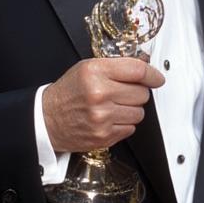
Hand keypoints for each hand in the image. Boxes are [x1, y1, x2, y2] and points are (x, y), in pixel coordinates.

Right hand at [42, 57, 164, 153]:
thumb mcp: (87, 68)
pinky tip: (109, 118)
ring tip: (113, 106)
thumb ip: (117, 66)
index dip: (152, 75)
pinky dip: (124, 124)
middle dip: (136, 92)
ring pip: (139, 113)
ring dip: (131, 109)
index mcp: (95, 72)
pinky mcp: (104, 136)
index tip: (157, 78)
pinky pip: (131, 128)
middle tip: (122, 93)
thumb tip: (147, 67)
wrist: (46, 119)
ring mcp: (102, 117)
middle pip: (142, 93)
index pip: (138, 70)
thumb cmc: (68, 92)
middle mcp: (99, 94)